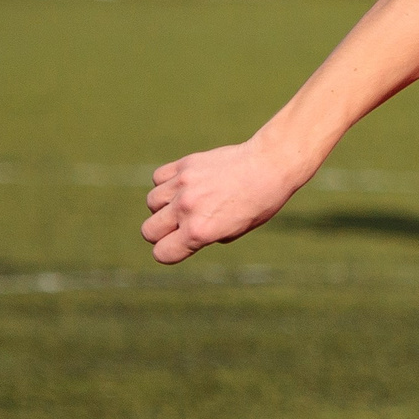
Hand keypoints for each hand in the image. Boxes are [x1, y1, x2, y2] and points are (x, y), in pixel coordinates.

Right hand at [142, 137, 309, 264]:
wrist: (270, 165)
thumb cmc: (260, 203)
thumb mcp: (236, 231)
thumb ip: (206, 235)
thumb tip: (184, 233)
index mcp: (200, 231)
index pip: (162, 253)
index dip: (169, 253)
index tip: (181, 246)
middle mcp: (187, 209)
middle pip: (148, 231)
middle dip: (161, 233)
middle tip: (181, 226)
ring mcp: (182, 185)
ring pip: (152, 203)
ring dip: (164, 207)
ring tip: (188, 202)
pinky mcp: (184, 165)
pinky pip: (158, 179)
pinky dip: (166, 184)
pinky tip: (185, 185)